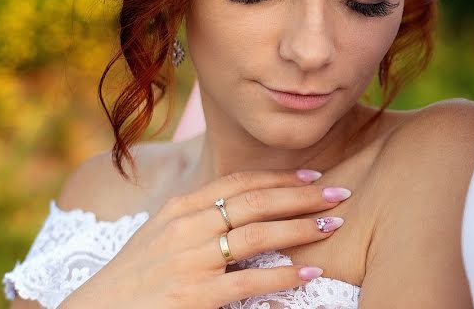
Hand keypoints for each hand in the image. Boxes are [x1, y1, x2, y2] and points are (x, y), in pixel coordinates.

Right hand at [60, 169, 349, 308]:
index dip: (280, 178)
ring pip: (259, 235)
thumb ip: (197, 218)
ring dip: (302, 228)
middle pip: (256, 202)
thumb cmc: (133, 279)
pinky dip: (283, 275)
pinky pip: (249, 280)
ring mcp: (191, 260)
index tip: (313, 177)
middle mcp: (187, 227)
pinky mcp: (195, 295)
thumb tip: (239, 209)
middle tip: (340, 193)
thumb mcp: (160, 236)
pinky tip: (308, 273)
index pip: (240, 183)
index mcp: (181, 209)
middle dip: (302, 197)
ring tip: (333, 225)